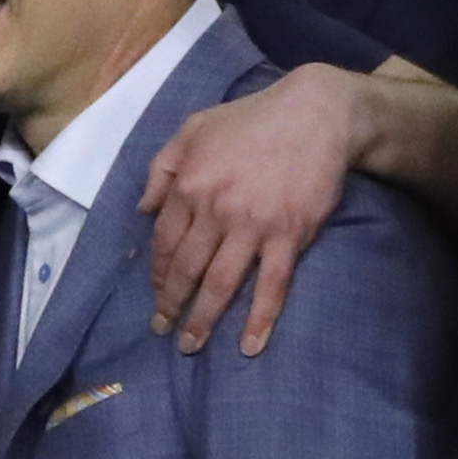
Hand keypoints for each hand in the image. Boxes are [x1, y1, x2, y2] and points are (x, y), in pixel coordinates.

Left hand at [140, 64, 360, 355]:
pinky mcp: (289, 235)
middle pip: (186, 269)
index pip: (164, 241)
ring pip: (220, 283)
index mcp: (189, 183)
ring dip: (203, 319)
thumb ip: (162, 167)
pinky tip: (250, 346)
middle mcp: (216, 208)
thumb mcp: (194, 128)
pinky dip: (260, 319)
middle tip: (163, 331)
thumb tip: (142, 210)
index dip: (157, 274)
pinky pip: (271, 285)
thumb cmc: (252, 119)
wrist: (315, 113)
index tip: (157, 295)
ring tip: (191, 345)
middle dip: (171, 305)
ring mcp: (253, 225)